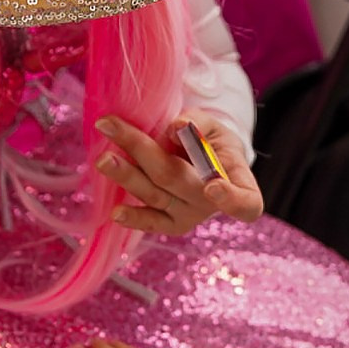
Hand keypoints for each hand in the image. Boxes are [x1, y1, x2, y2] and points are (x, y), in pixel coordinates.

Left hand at [94, 112, 262, 234]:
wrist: (207, 162)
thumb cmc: (214, 142)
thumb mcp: (214, 126)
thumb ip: (198, 124)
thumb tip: (175, 128)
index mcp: (238, 182)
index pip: (245, 202)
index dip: (231, 199)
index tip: (213, 187)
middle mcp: (212, 204)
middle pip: (176, 179)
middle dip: (141, 151)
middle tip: (111, 127)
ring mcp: (190, 217)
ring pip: (155, 195)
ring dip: (126, 175)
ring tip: (103, 158)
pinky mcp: (171, 223)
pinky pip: (151, 222)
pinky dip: (133, 217)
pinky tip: (116, 212)